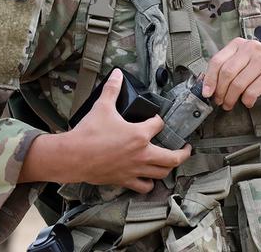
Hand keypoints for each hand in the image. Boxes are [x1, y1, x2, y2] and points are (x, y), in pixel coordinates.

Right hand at [61, 69, 190, 192]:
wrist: (73, 156)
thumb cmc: (89, 133)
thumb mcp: (102, 107)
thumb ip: (112, 89)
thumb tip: (117, 74)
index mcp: (140, 135)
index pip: (159, 125)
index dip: (159, 120)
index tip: (156, 119)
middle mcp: (142, 154)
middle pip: (172, 157)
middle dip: (183, 153)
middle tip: (187, 148)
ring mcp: (135, 169)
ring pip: (161, 173)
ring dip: (169, 167)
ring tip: (171, 162)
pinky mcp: (125, 180)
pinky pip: (144, 187)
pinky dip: (150, 184)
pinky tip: (150, 179)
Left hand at [201, 37, 260, 109]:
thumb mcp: (248, 59)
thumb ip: (230, 66)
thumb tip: (208, 84)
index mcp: (241, 44)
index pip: (217, 60)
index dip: (209, 79)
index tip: (207, 92)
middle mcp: (251, 49)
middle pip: (226, 73)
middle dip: (219, 91)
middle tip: (219, 101)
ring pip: (237, 85)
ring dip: (230, 99)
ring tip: (230, 104)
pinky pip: (250, 93)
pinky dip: (246, 101)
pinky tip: (247, 102)